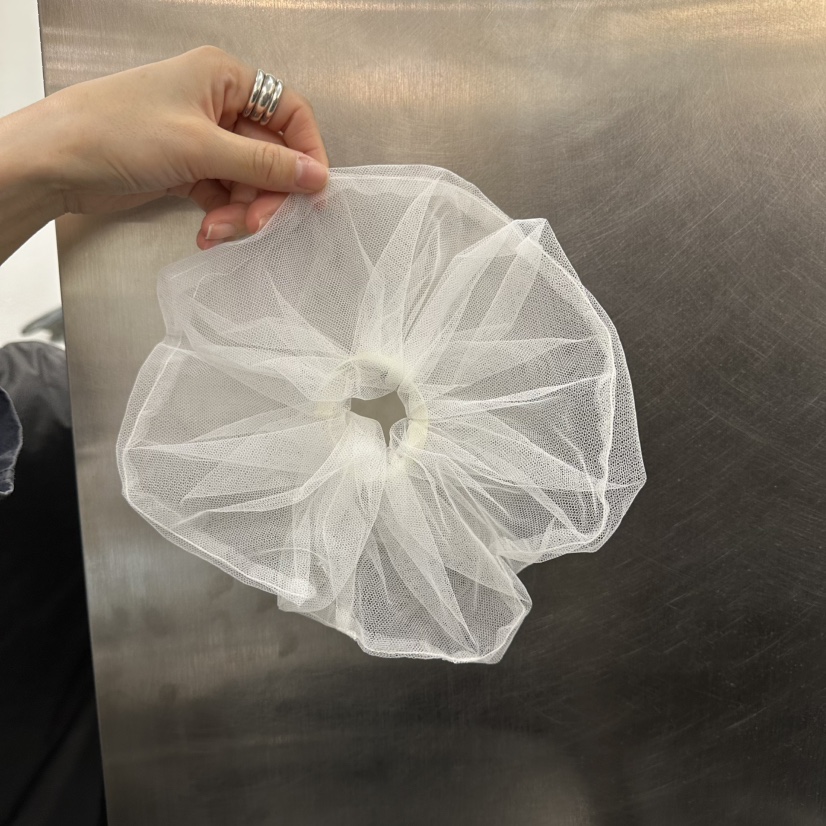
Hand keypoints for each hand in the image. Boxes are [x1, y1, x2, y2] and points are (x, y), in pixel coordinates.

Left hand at [0, 46, 327, 255]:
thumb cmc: (116, 132)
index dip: (306, 153)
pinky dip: (221, 217)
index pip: (289, 113)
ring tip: (218, 231)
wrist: (55, 163)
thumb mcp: (201, 148)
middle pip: (271, 155)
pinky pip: (224, 196)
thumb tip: (315, 175)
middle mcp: (217, 105)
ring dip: (241, 213)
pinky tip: (207, 232)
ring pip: (248, 182)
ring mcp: (202, 139)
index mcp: (223, 79)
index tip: (312, 191)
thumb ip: (265, 164)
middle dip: (265, 195)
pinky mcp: (188, 169)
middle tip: (258, 224)